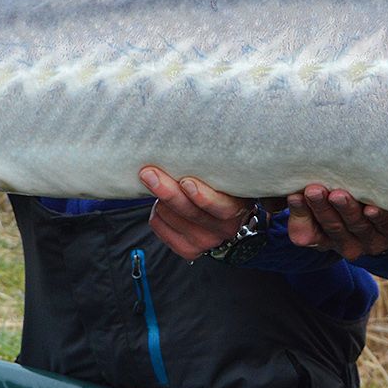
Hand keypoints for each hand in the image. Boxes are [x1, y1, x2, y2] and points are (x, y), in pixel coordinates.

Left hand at [140, 167, 260, 259]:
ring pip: (169, 216)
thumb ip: (219, 167)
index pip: (222, 208)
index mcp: (238, 208)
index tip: (186, 182)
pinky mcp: (188, 249)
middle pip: (189, 211)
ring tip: (164, 184)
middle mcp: (224, 229)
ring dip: (161, 198)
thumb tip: (195, 137)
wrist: (228, 219)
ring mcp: (205, 242)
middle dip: (167, 190)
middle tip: (149, 173)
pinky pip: (159, 226)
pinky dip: (157, 213)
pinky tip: (163, 204)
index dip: (203, 196)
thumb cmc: (226, 188)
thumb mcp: (231, 177)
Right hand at [286, 183, 387, 259]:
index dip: (301, 214)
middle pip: (332, 227)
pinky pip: (384, 226)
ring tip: (339, 195)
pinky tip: (372, 208)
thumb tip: (278, 192)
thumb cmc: (346, 197)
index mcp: (322, 238)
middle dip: (322, 208)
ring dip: (347, 211)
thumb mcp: (320, 199)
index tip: (294, 195)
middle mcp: (344, 244)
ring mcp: (369, 241)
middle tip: (314, 190)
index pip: (306, 233)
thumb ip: (301, 196)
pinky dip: (378, 217)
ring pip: (356, 226)